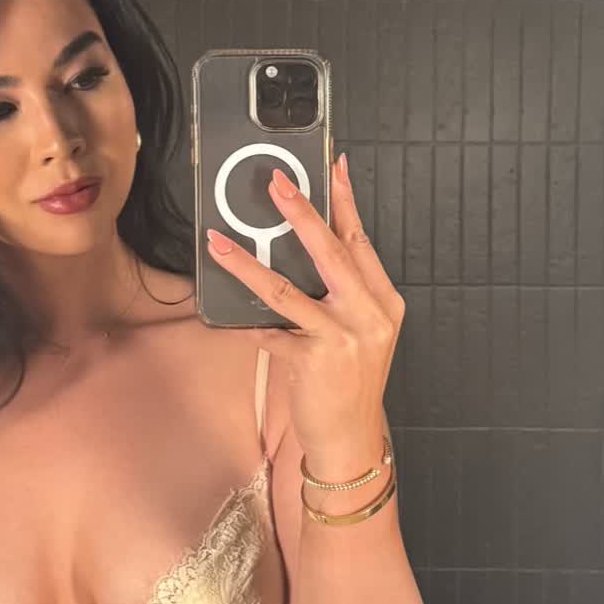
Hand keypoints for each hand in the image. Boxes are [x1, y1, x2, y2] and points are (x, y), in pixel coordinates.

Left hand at [204, 152, 404, 463]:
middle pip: (330, 252)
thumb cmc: (350, 382)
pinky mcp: (312, 360)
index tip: (333, 167)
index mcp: (383, 302)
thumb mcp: (362, 333)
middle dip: (302, 212)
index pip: (360, 241)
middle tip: (276, 184)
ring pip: (286, 288)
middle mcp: (369, 315)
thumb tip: (304, 250)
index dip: (345, 202)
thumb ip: (344, 294)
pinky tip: (223, 318)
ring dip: (247, 263)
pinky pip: (267, 332)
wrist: (351, 437)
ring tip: (220, 242)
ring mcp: (343, 337)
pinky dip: (242, 324)